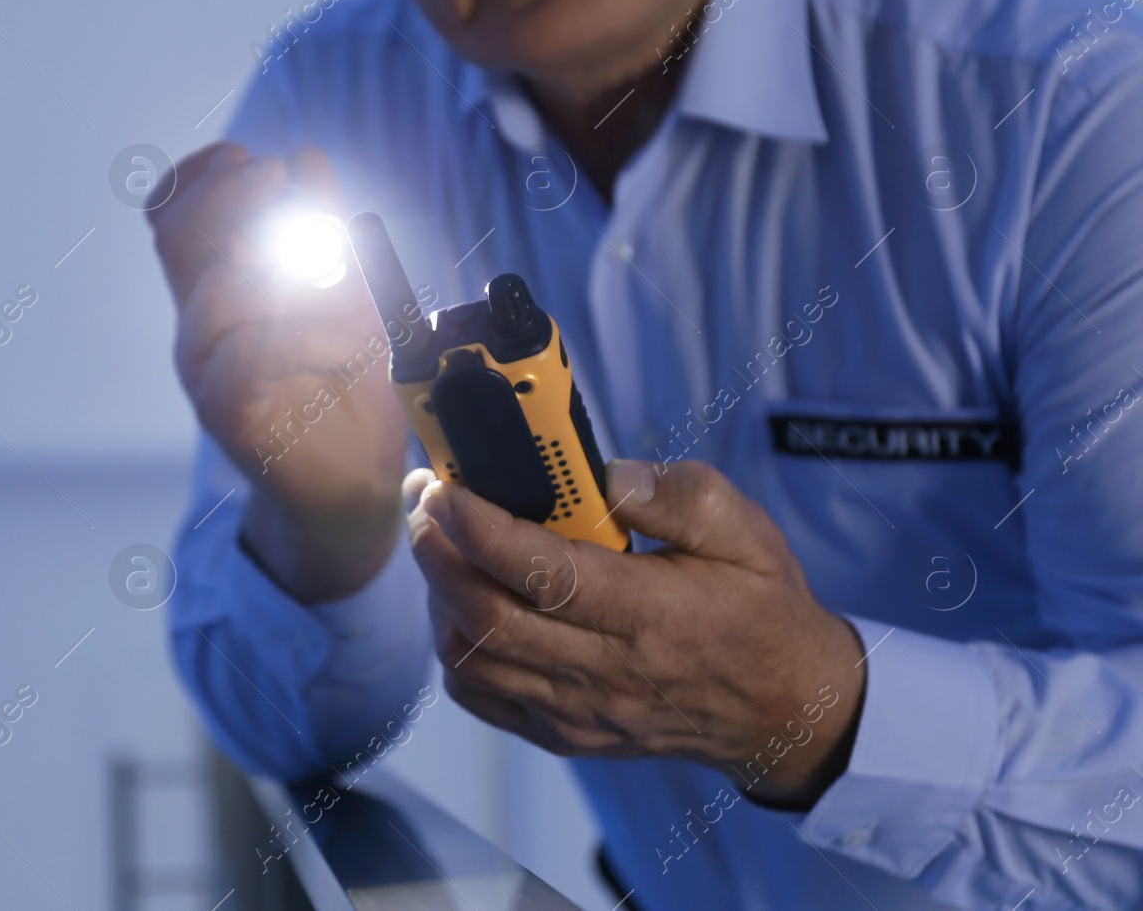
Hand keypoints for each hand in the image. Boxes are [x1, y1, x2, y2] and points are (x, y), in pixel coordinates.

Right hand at [148, 143, 406, 601]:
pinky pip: (250, 357)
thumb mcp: (345, 294)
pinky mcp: (230, 417)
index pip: (171, 219)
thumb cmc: (343, 389)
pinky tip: (351, 343)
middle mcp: (200, 329)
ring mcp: (206, 375)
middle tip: (278, 176)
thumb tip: (305, 160)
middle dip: (229, 196)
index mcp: (216, 293)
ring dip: (286, 272)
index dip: (198, 179)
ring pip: (218, 296)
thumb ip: (321, 233)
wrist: (351, 489)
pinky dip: (307, 336)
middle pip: (182, 241)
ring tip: (345, 288)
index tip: (243, 156)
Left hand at [404, 459, 866, 805]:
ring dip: (438, 599)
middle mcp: (606, 672)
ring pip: (472, 662)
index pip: (542, 574)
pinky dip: (455, 649)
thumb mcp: (743, 531)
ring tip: (442, 547)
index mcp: (650, 615)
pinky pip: (483, 698)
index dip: (479, 529)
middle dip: (436, 554)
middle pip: (486, 619)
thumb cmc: (760, 608)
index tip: (442, 488)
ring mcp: (580, 713)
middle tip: (423, 503)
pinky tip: (462, 605)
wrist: (786, 711)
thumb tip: (607, 473)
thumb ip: (675, 494)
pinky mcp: (566, 735)